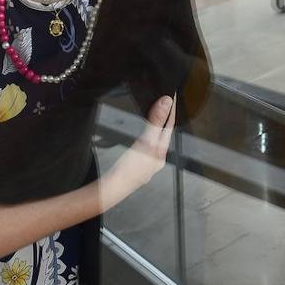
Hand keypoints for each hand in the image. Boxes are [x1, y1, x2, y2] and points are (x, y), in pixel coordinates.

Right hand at [100, 95, 175, 210]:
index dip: (170, 110)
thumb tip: (166, 103)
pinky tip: (141, 137)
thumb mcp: (145, 142)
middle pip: (164, 134)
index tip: (171, 95)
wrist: (112, 189)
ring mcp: (146, 163)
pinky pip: (145, 146)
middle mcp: (156, 158)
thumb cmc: (129, 170)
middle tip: (165, 102)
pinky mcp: (136, 165)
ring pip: (155, 140)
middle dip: (165, 118)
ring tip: (156, 115)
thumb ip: (156, 122)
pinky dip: (146, 136)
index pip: (169, 126)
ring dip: (156, 127)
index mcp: (161, 152)